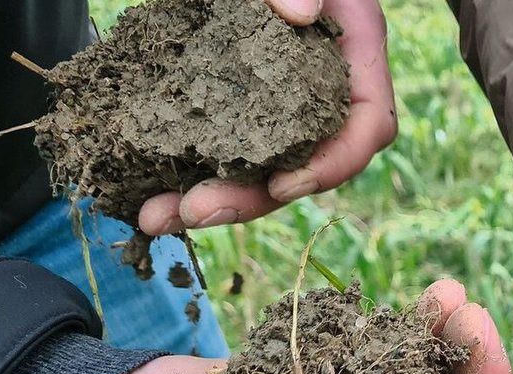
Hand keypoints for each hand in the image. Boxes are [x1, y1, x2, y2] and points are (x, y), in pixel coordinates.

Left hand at [137, 0, 395, 235]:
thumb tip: (299, 15)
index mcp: (352, 53)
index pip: (366, 125)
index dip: (331, 164)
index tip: (283, 184)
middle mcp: (321, 89)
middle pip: (305, 165)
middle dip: (249, 200)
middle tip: (190, 213)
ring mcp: (280, 101)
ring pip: (261, 169)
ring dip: (209, 200)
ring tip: (152, 214)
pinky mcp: (237, 103)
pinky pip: (224, 148)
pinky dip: (187, 172)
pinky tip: (146, 189)